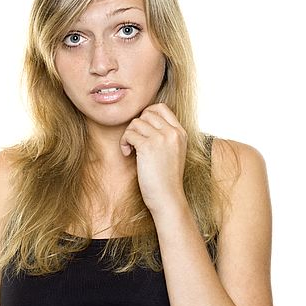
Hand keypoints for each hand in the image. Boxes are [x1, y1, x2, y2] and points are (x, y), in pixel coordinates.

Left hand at [119, 103, 187, 217]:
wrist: (167, 197)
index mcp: (180, 133)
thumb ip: (165, 135)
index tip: (142, 129)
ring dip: (129, 134)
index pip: (161, 108)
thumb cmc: (166, 178)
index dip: (147, 114)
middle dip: (136, 125)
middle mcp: (173, 132)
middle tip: (135, 141)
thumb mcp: (173, 152)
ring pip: (136, 122)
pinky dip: (124, 143)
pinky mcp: (148, 147)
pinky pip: (129, 134)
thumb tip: (144, 120)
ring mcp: (161, 138)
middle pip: (147, 113)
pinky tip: (127, 153)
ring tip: (131, 149)